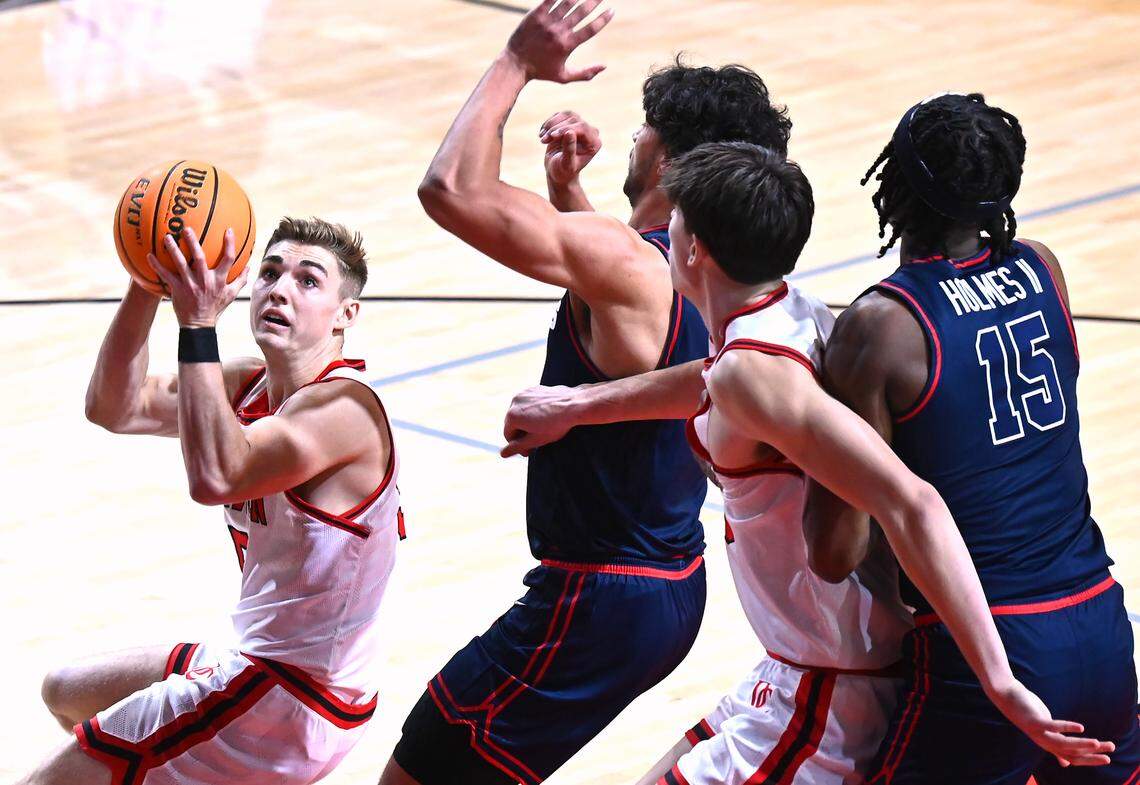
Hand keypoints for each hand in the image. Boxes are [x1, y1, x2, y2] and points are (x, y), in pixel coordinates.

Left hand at [147, 227, 248, 327]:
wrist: (199, 324)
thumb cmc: (216, 307)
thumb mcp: (231, 295)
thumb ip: (240, 280)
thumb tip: (249, 266)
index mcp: (220, 280)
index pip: (228, 259)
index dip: (230, 244)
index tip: (229, 230)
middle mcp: (205, 281)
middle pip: (200, 258)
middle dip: (193, 242)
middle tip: (186, 228)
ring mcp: (190, 285)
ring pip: (181, 264)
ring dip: (173, 250)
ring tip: (167, 237)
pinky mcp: (177, 289)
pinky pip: (166, 275)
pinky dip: (157, 266)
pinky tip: (149, 255)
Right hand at [501, 384, 581, 456]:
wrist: (574, 405)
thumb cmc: (555, 424)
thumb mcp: (535, 440)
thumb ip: (517, 447)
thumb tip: (502, 454)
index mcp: (512, 416)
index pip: (508, 435)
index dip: (517, 445)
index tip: (528, 451)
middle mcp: (515, 402)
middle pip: (513, 422)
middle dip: (522, 432)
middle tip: (535, 441)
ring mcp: (524, 393)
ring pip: (521, 412)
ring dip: (527, 421)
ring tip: (541, 428)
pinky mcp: (534, 389)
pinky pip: (529, 403)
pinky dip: (533, 411)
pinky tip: (546, 416)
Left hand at [506, 0, 613, 83]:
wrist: (515, 64)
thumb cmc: (541, 71)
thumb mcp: (564, 77)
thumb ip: (585, 73)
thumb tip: (605, 66)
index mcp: (567, 45)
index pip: (590, 29)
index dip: (603, 19)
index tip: (612, 10)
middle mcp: (558, 32)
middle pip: (581, 12)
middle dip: (595, 1)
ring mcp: (547, 22)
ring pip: (567, 2)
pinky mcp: (535, 14)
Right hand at [541, 111, 600, 185]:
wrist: (557, 171)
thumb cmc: (563, 171)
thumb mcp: (566, 164)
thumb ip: (569, 150)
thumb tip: (570, 132)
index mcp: (594, 143)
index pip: (582, 127)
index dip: (566, 129)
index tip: (552, 136)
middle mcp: (591, 133)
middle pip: (573, 120)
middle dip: (556, 129)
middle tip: (543, 140)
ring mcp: (581, 126)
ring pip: (566, 115)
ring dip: (551, 125)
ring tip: (542, 138)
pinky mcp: (570, 122)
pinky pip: (560, 115)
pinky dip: (549, 123)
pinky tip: (542, 133)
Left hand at [986, 677, 1114, 766]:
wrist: (1006, 695)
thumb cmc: (1027, 712)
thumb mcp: (1043, 731)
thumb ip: (1055, 746)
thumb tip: (1066, 764)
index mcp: (1048, 744)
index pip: (1073, 757)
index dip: (1090, 759)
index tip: (1108, 758)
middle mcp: (1043, 741)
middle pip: (1071, 754)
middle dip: (1091, 755)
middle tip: (1110, 753)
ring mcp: (1038, 732)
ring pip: (1062, 744)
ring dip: (1081, 744)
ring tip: (1098, 743)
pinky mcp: (1033, 720)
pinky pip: (1051, 727)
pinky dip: (1066, 728)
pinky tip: (1080, 727)